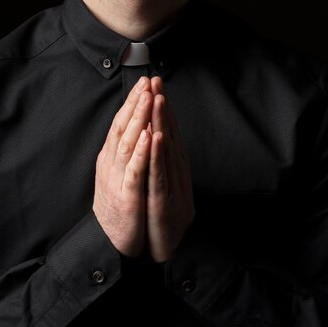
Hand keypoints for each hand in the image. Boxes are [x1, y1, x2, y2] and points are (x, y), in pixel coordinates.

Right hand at [93, 76, 152, 256]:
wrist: (107, 242)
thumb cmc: (117, 205)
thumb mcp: (118, 172)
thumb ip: (124, 149)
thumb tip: (135, 125)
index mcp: (110, 156)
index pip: (121, 122)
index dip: (132, 101)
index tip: (144, 82)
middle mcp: (110, 162)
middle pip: (122, 126)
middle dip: (135, 102)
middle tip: (146, 81)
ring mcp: (117, 179)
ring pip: (127, 143)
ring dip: (139, 119)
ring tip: (148, 98)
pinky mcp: (127, 197)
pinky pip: (134, 170)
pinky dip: (142, 152)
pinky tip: (151, 136)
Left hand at [146, 76, 194, 261]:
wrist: (170, 246)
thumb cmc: (164, 211)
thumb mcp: (162, 178)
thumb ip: (161, 156)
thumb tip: (157, 132)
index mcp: (170, 162)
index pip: (164, 127)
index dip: (160, 104)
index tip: (154, 82)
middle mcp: (173, 168)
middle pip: (167, 131)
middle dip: (161, 104)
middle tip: (156, 80)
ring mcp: (170, 183)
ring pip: (165, 148)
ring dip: (161, 123)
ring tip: (158, 99)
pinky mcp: (163, 199)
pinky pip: (159, 174)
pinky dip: (157, 155)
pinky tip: (156, 138)